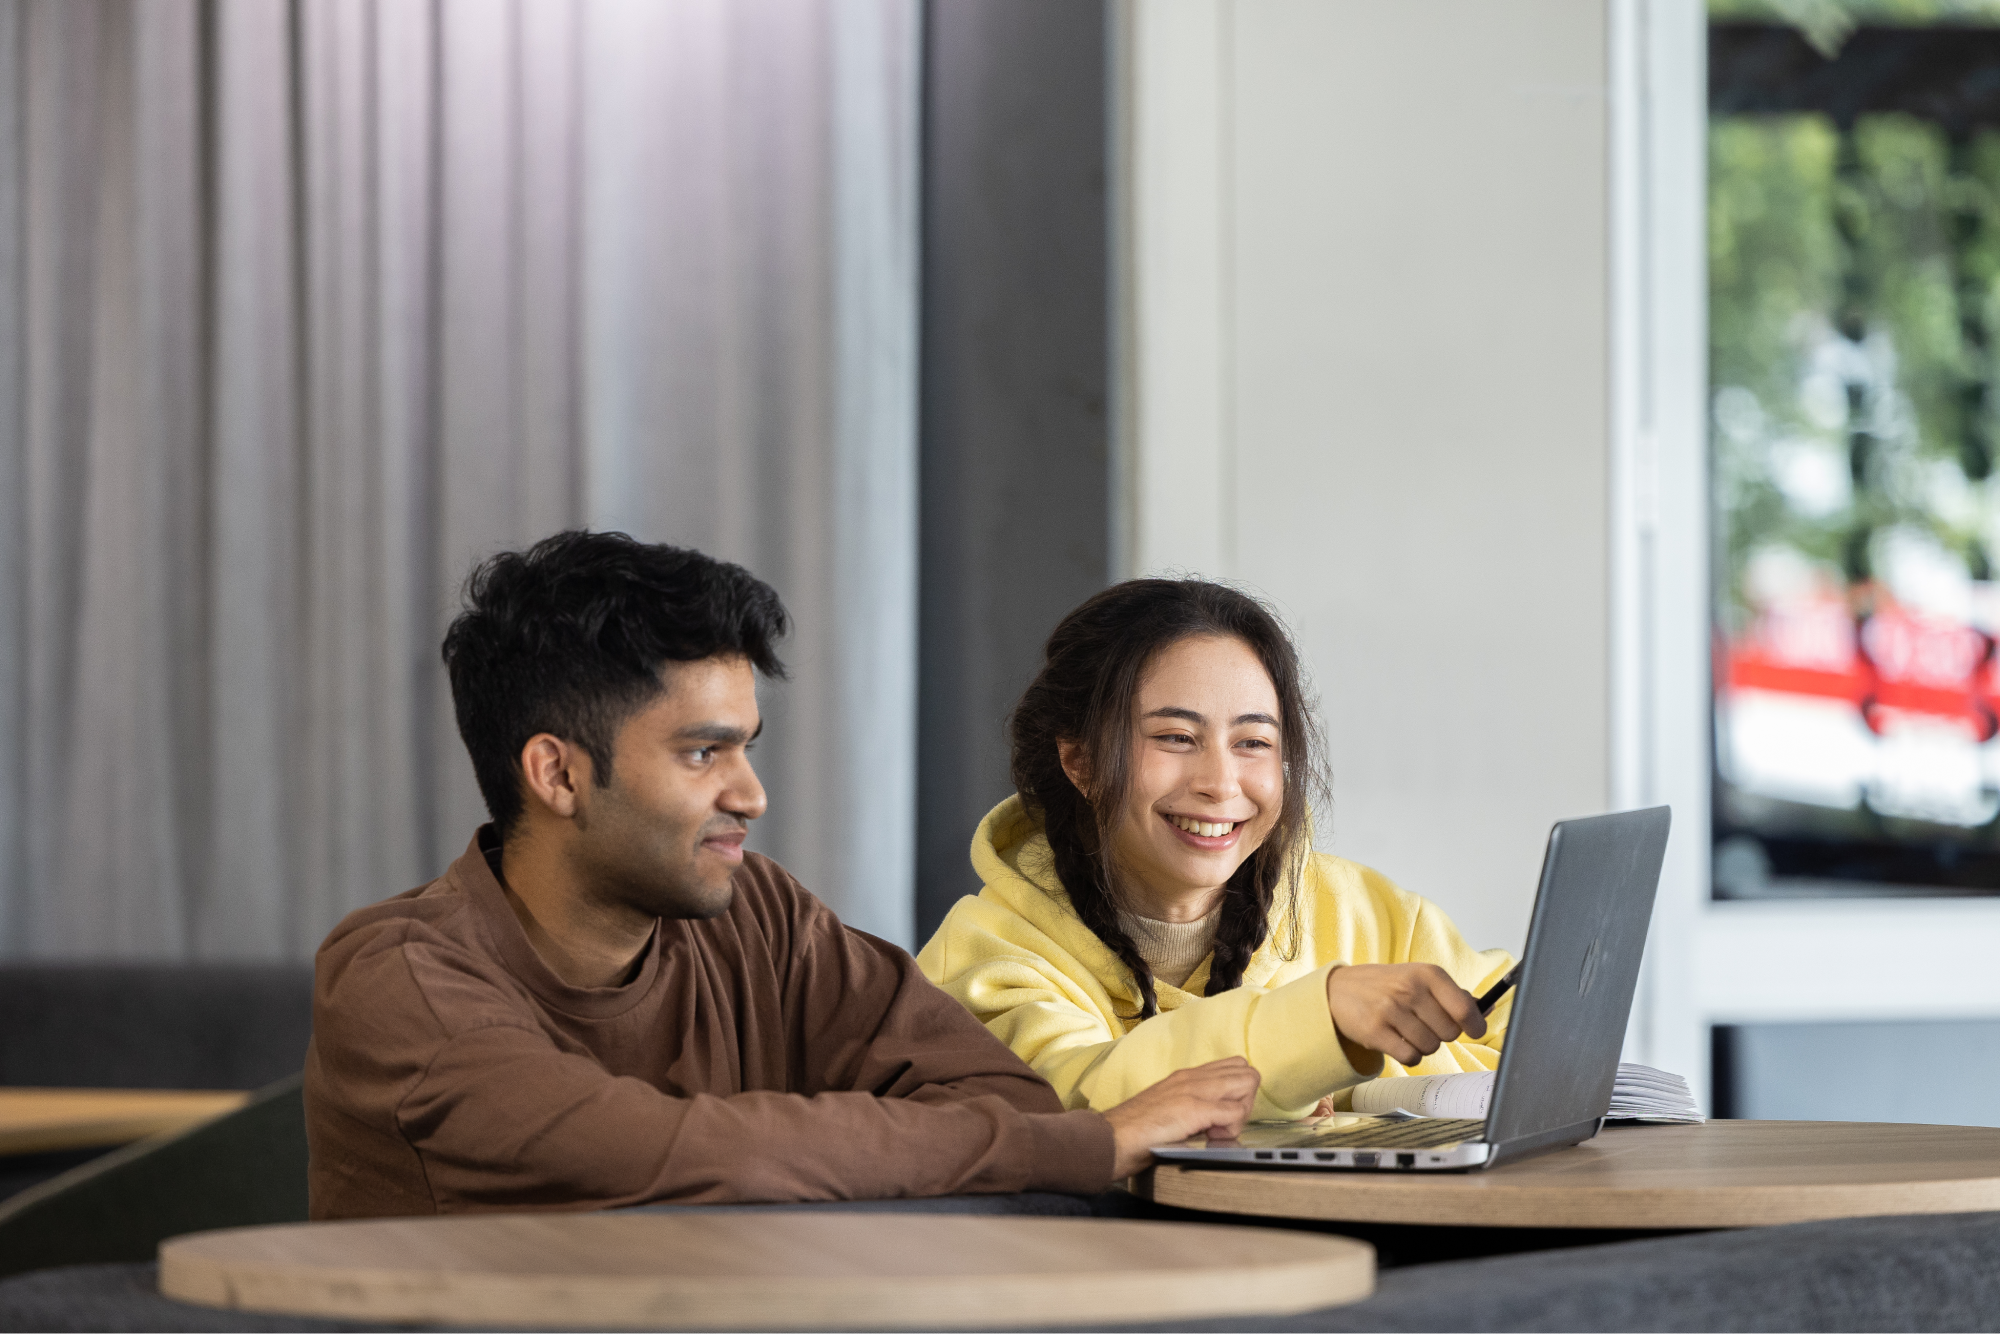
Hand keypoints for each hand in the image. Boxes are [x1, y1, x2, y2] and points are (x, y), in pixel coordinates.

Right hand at [1100, 1057, 1260, 1177]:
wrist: (1110, 1140)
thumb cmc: (1135, 1133)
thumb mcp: (1168, 1110)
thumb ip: (1191, 1108)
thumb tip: (1217, 1123)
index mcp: (1186, 1076)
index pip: (1233, 1067)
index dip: (1238, 1093)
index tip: (1223, 1117)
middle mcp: (1192, 1077)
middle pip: (1247, 1071)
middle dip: (1246, 1100)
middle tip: (1226, 1124)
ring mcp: (1193, 1090)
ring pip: (1247, 1083)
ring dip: (1242, 1112)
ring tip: (1218, 1132)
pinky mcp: (1193, 1109)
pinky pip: (1234, 1112)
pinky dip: (1232, 1128)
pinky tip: (1212, 1139)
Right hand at [1326, 963, 1485, 1068]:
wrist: (1339, 990)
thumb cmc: (1387, 985)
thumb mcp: (1419, 979)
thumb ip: (1454, 994)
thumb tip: (1488, 1008)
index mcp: (1426, 974)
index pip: (1463, 1008)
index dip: (1475, 1025)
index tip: (1474, 1030)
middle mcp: (1409, 989)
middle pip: (1449, 1033)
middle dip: (1442, 1035)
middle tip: (1427, 1025)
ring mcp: (1390, 1010)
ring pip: (1431, 1047)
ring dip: (1424, 1046)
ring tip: (1409, 1032)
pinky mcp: (1375, 1031)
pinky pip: (1410, 1057)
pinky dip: (1410, 1056)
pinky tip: (1399, 1042)